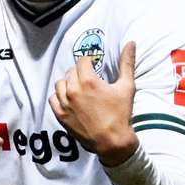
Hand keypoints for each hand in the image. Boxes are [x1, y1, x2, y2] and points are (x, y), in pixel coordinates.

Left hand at [50, 40, 137, 166]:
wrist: (112, 141)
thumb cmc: (121, 114)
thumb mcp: (127, 86)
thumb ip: (127, 63)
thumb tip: (131, 43)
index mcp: (88, 81)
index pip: (83, 61)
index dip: (90, 61)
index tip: (95, 65)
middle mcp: (73, 90)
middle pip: (71, 71)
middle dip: (80, 71)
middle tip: (90, 77)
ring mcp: (65, 103)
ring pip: (60, 83)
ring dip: (68, 82)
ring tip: (79, 87)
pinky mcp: (61, 115)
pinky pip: (53, 98)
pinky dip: (59, 96)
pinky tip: (69, 98)